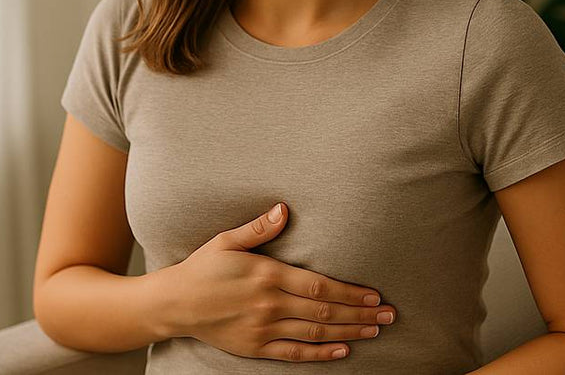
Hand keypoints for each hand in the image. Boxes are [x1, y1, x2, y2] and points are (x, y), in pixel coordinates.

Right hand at [169, 201, 396, 361]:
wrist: (174, 304)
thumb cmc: (203, 267)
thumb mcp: (227, 241)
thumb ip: (259, 228)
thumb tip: (283, 209)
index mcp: (267, 275)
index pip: (319, 286)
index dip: (350, 292)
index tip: (375, 295)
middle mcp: (269, 304)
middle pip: (325, 312)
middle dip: (361, 314)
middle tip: (389, 316)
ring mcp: (263, 329)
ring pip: (315, 334)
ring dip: (349, 332)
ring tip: (375, 331)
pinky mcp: (256, 348)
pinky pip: (294, 354)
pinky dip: (321, 354)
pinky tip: (343, 350)